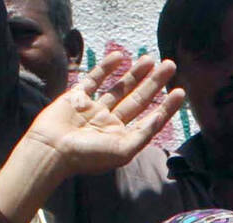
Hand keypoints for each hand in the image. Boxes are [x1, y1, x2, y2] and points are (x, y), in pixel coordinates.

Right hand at [20, 53, 185, 181]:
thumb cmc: (88, 156)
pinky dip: (106, 68)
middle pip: (138, 99)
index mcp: (124, 137)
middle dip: (155, 82)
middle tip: (170, 65)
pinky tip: (120, 57)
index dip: (167, 106)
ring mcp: (95, 109)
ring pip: (119, 87)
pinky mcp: (77, 97)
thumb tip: (161, 117)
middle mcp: (112, 123)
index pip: (150, 118)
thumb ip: (144, 134)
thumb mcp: (123, 150)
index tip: (180, 91)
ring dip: (135, 73)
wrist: (52, 149)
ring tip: (150, 59)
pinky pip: (94, 79)